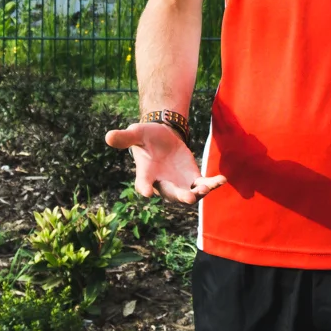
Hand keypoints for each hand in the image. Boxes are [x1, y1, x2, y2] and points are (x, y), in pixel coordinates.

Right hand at [105, 121, 223, 204]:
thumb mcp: (136, 133)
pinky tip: (222, 179)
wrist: (162, 136)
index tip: (147, 192)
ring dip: (198, 193)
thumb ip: (124, 137)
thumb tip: (107, 136)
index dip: (144, 188)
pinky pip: (203, 184)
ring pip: (189, 193)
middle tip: (189, 197)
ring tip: (206, 188)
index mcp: (146, 174)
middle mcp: (162, 183)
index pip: (143, 184)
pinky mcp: (192, 178)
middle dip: (180, 196)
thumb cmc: (146, 137)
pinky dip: (212, 184)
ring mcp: (179, 183)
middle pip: (171, 194)